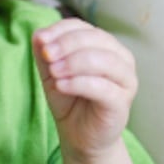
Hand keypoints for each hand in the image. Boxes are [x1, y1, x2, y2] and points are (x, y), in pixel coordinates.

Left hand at [33, 18, 137, 163]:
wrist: (79, 136)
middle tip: (46, 55)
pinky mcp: (121, 102)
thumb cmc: (69, 99)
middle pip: (95, 39)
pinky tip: (61, 85)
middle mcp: (120, 57)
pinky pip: (103, 87)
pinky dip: (79, 83)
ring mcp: (125, 80)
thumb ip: (44, 52)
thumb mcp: (50, 72)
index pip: (82, 27)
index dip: (60, 30)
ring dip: (74, 62)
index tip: (41, 40)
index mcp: (104, 44)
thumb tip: (39, 34)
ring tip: (53, 72)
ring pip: (103, 60)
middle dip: (66, 44)